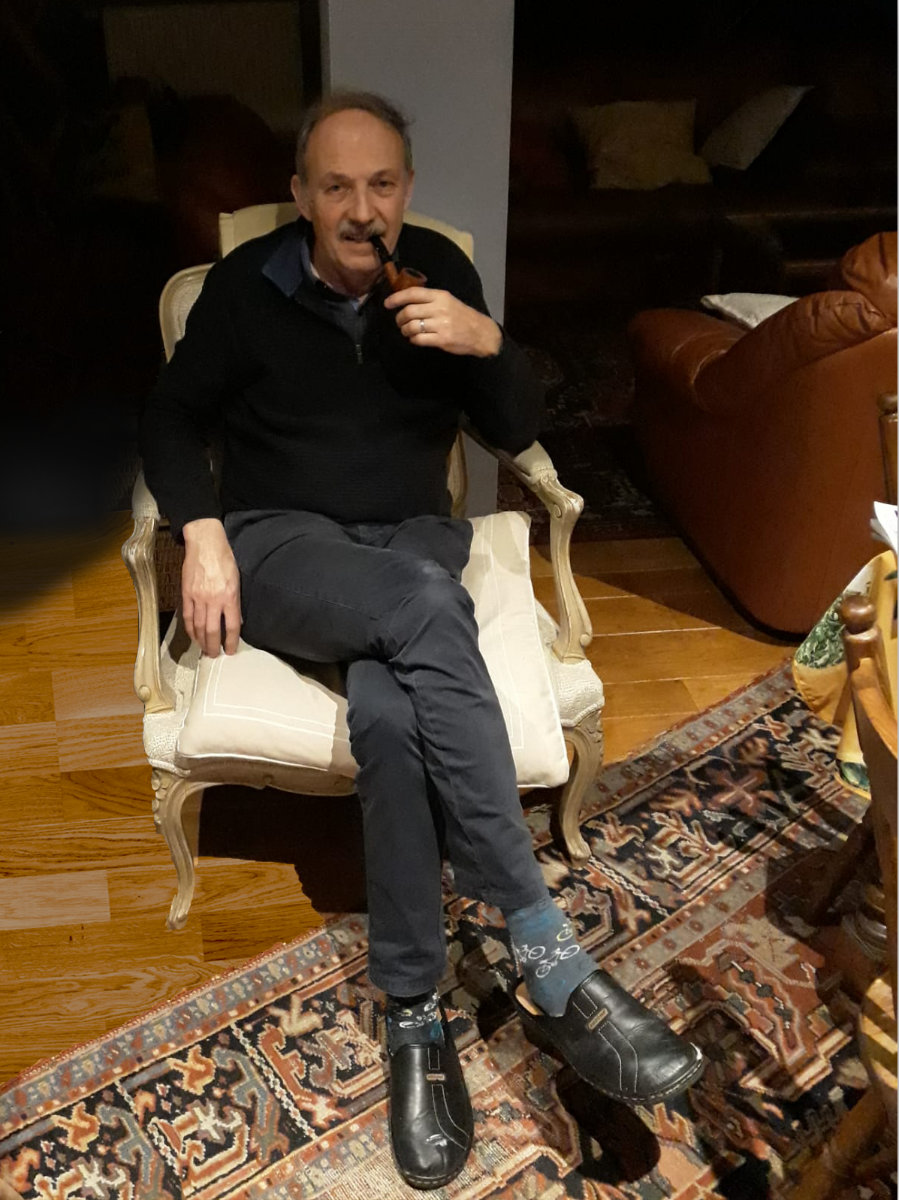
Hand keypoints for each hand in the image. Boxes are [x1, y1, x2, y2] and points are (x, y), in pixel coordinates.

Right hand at [181, 518, 241, 656]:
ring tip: (204, 650)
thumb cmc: (225, 559)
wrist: (205, 543)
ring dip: (201, 641)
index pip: (231, 626)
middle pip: (212, 631)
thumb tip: (235, 621)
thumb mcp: (237, 580)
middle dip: (213, 646)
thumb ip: (235, 601)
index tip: (230, 650)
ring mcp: (198, 597)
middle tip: (215, 655)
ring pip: (198, 626)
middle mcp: (213, 599)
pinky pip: (187, 616)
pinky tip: (193, 636)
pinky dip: (190, 629)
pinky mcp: (186, 594)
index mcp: (229, 596)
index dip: (230, 642)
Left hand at [384, 286, 501, 357]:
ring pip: (412, 326)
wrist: (480, 332)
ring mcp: (441, 324)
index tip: (387, 303)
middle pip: (409, 312)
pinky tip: (415, 339)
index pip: (413, 294)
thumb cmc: (462, 316)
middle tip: (400, 322)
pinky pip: (419, 339)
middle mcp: (439, 308)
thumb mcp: (448, 301)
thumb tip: (406, 301)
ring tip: (407, 331)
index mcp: (440, 296)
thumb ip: (430, 300)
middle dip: (399, 318)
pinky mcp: (441, 339)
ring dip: (405, 330)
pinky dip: (413, 340)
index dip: (397, 298)